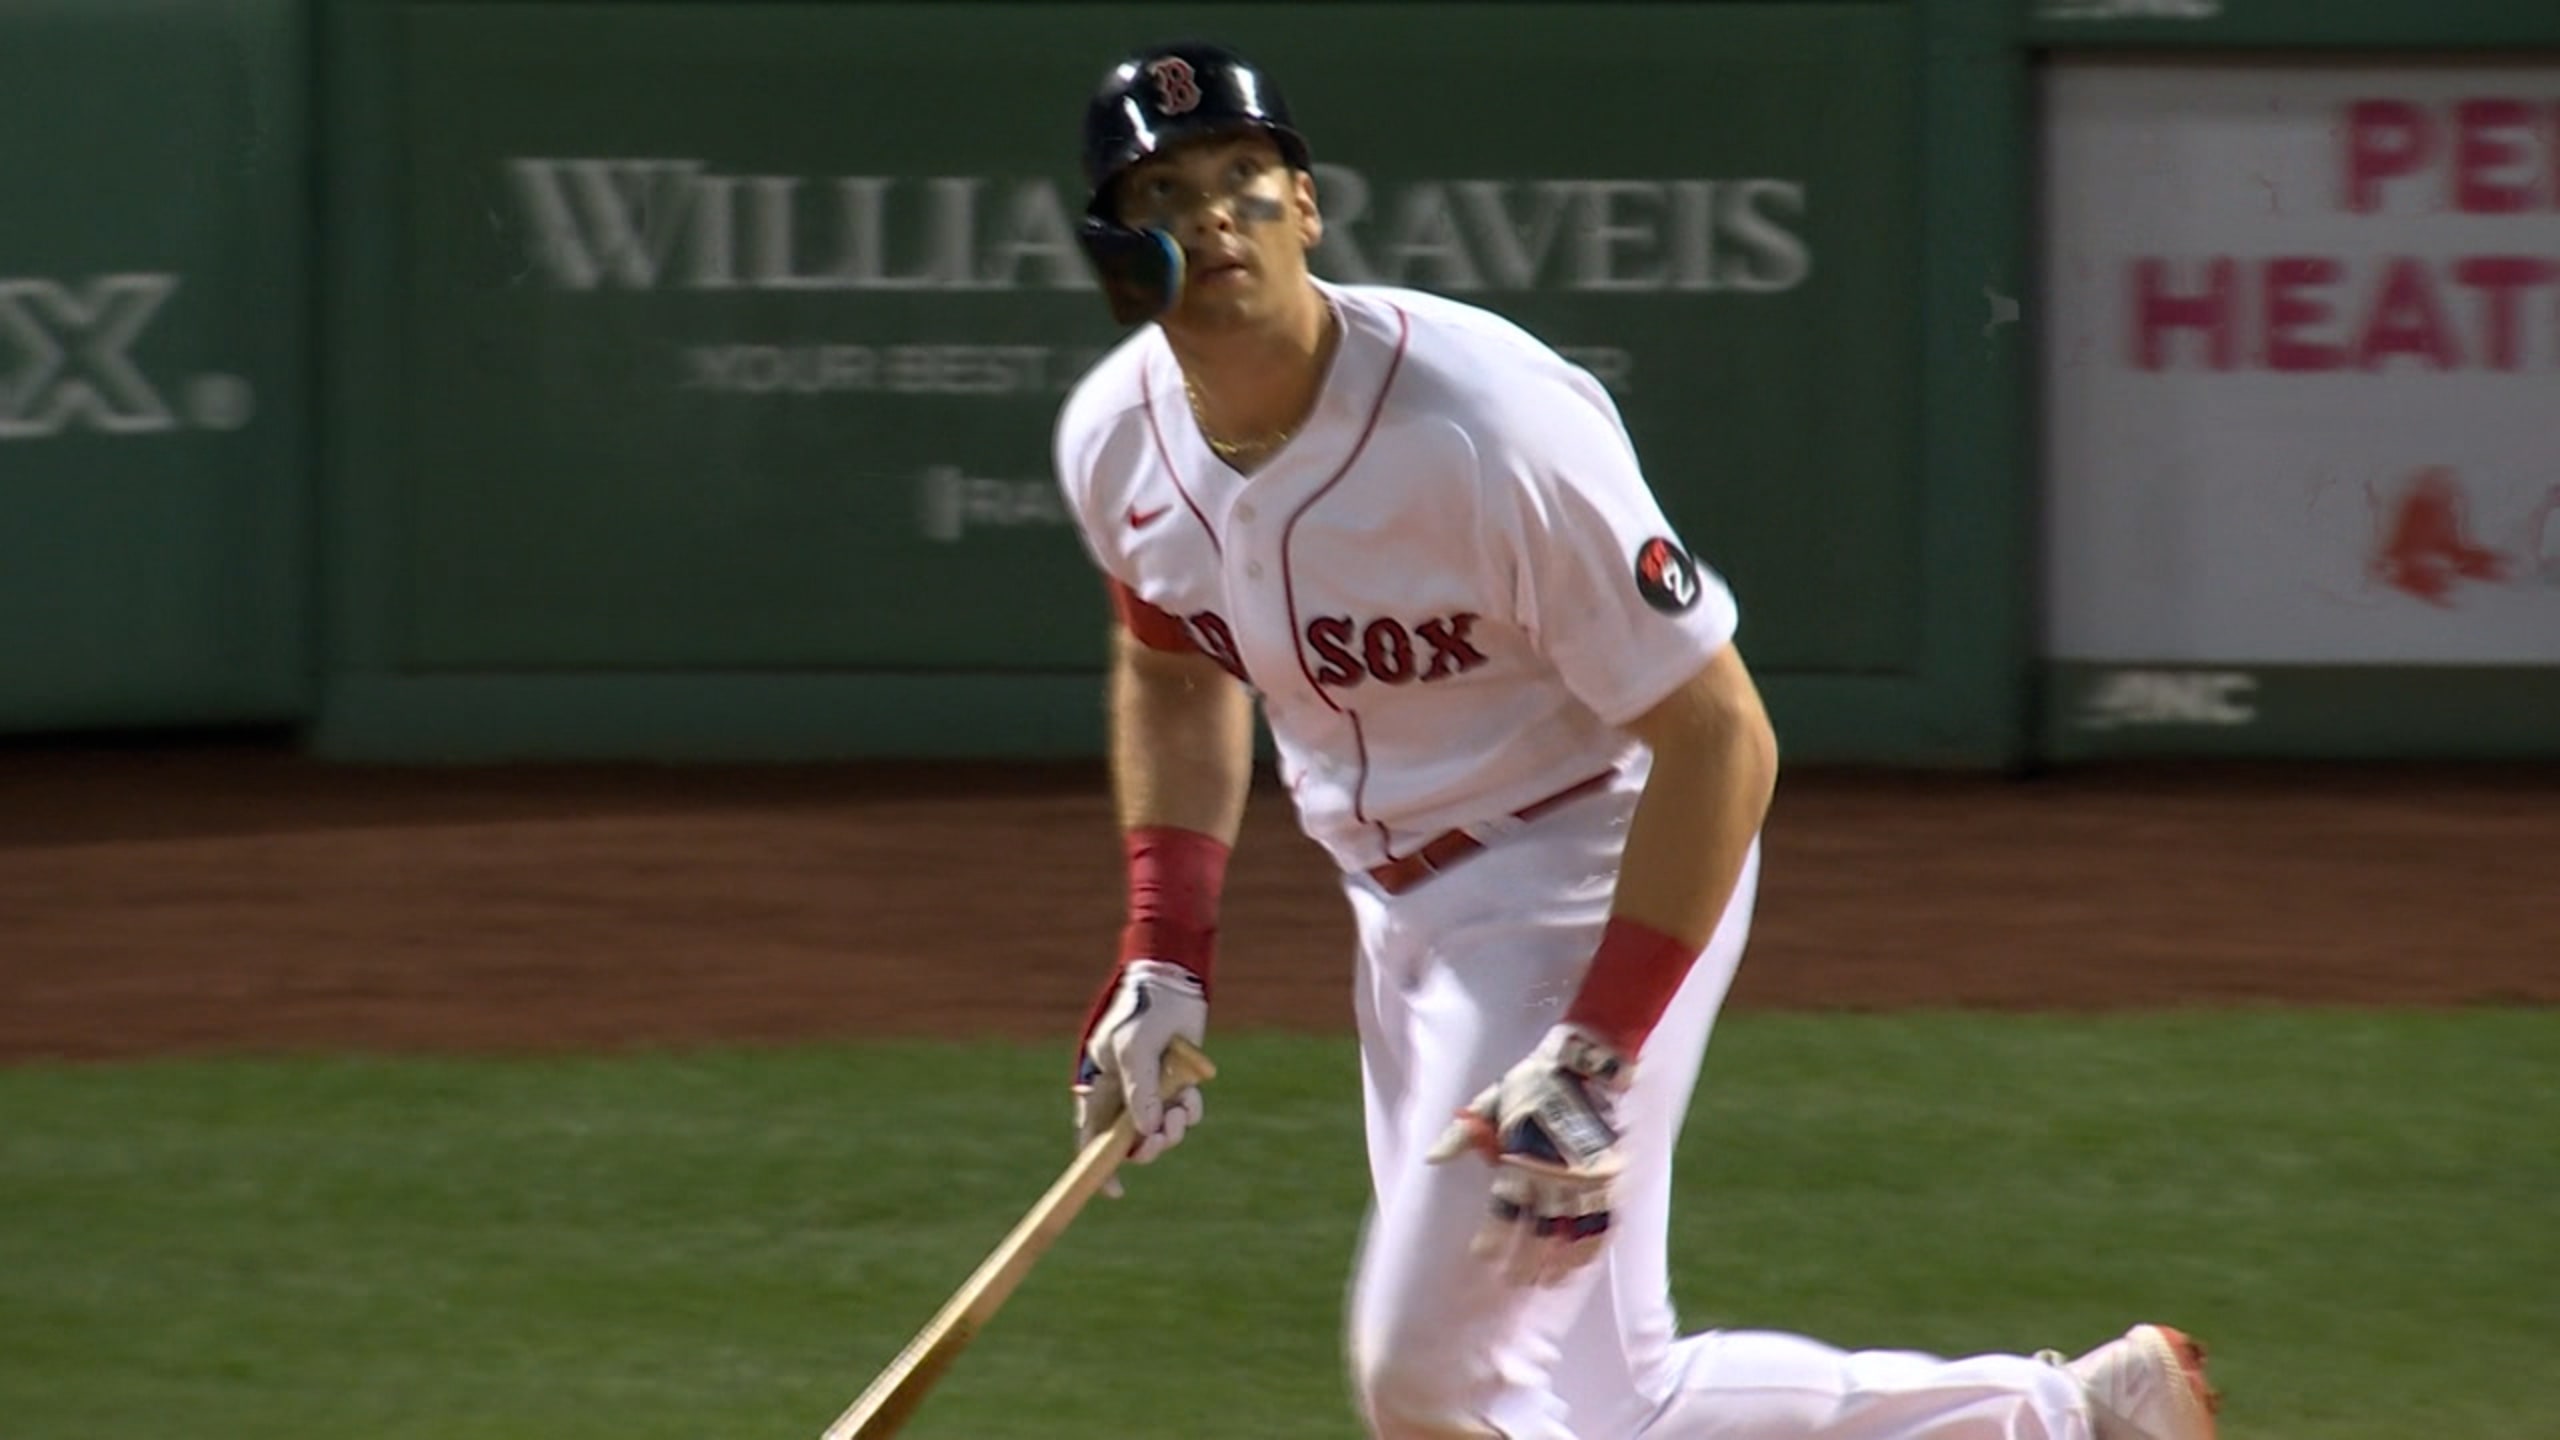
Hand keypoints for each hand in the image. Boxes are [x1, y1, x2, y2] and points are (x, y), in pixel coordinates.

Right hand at [1073, 960, 1208, 1192]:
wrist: (1176, 982)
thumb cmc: (1145, 1010)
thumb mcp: (1136, 1050)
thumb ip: (1140, 1091)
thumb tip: (1146, 1132)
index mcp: (1100, 1085)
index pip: (1091, 1133)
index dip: (1097, 1164)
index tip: (1114, 1190)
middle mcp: (1123, 1092)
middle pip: (1129, 1139)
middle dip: (1145, 1146)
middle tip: (1160, 1142)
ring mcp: (1151, 1088)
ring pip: (1159, 1128)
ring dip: (1172, 1129)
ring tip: (1182, 1111)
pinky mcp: (1176, 1083)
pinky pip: (1182, 1112)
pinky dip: (1189, 1112)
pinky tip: (1191, 1096)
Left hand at [1426, 1023, 1630, 1285]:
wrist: (1585, 1066)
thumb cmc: (1533, 1083)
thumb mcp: (1491, 1102)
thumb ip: (1464, 1134)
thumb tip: (1432, 1158)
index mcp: (1521, 1160)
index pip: (1504, 1212)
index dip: (1494, 1239)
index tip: (1482, 1256)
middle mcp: (1553, 1178)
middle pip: (1537, 1234)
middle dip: (1524, 1261)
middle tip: (1514, 1281)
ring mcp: (1585, 1181)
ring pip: (1572, 1236)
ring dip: (1560, 1263)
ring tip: (1549, 1281)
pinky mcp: (1609, 1177)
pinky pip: (1604, 1222)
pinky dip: (1593, 1247)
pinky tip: (1583, 1263)